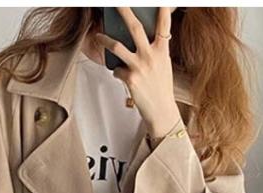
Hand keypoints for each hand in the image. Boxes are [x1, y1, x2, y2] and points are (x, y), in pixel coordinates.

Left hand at [94, 7, 181, 138]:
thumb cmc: (161, 89)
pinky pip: (116, 70)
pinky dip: (117, 72)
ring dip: (105, 40)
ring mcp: (140, 67)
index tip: (159, 1)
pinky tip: (122, 76)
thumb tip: (143, 39)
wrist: (161, 111)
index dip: (163, 10)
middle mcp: (151, 56)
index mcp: (162, 51)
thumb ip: (155, 50)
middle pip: (135, 28)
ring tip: (98, 37)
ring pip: (117, 46)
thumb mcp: (163, 65)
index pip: (164, 25)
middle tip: (117, 3)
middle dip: (125, 12)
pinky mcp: (130, 79)